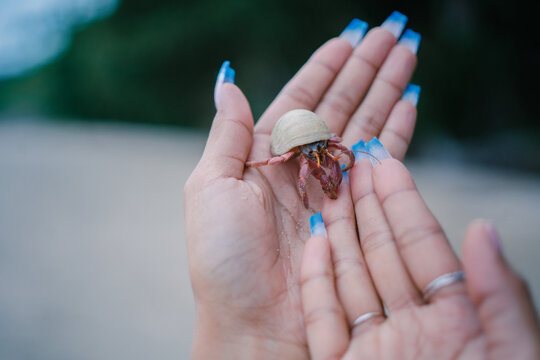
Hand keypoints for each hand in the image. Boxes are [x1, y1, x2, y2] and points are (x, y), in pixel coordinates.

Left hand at [185, 13, 419, 358]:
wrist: (253, 322)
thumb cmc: (223, 261)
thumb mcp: (209, 189)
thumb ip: (227, 135)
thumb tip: (229, 81)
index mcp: (264, 157)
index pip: (301, 100)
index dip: (325, 68)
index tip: (348, 39)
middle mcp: (300, 167)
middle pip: (340, 106)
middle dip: (366, 69)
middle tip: (391, 33)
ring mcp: (332, 188)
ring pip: (365, 126)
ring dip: (387, 90)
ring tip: (408, 55)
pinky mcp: (356, 211)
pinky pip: (383, 163)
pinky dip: (398, 132)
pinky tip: (410, 104)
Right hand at [300, 158, 539, 358]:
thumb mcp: (512, 351)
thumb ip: (499, 294)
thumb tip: (483, 229)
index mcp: (456, 320)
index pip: (423, 247)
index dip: (404, 203)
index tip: (387, 163)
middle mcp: (412, 328)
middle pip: (383, 254)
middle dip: (368, 206)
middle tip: (354, 163)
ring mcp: (373, 348)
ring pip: (350, 278)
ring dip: (339, 233)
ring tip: (330, 191)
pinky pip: (322, 320)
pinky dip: (315, 281)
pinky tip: (314, 243)